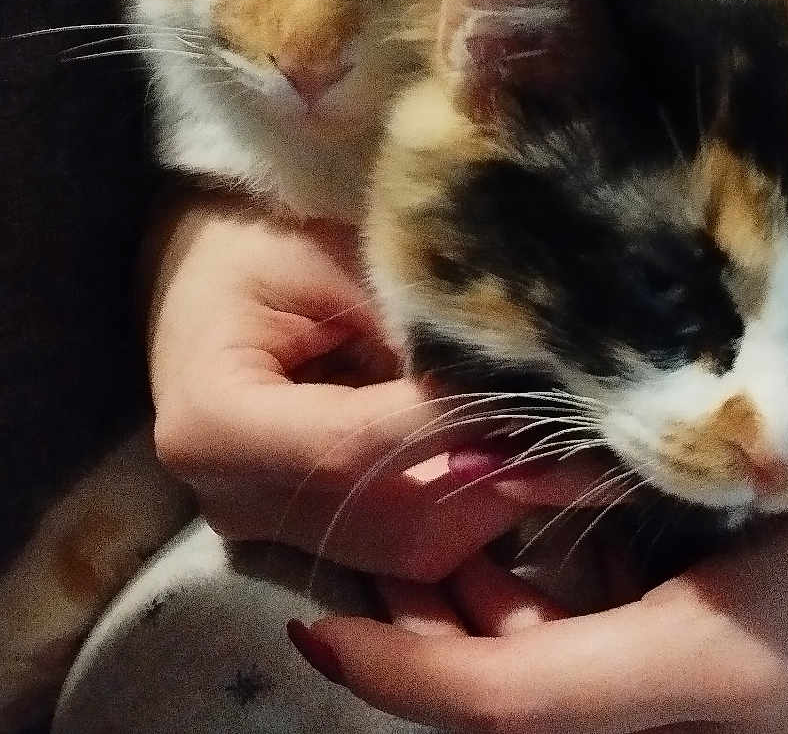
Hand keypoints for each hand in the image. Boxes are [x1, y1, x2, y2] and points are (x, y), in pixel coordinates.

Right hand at [144, 191, 529, 579]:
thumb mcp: (332, 254)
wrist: (213, 264)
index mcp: (211, 422)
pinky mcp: (309, 532)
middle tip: (576, 432)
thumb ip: (409, 319)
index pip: (349, 447)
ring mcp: (271, 527)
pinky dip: (474, 506)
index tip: (532, 392)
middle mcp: (233, 499)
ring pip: (408, 549)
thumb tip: (513, 370)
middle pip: (384, 521)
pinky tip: (523, 456)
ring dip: (494, 498)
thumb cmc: (265, 238)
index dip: (447, 426)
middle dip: (489, 477)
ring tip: (565, 443)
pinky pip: (407, 545)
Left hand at [286, 381, 787, 733]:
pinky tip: (587, 548)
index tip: (324, 624)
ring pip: (600, 705)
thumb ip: (674, 466)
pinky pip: (661, 692)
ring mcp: (780, 731)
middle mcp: (740, 731)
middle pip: (546, 713)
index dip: (405, 670)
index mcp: (730, 680)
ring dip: (525, 637)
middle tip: (406, 534)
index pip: (518, 701)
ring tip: (484, 525)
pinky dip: (598, 637)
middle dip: (454, 644)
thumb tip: (554, 442)